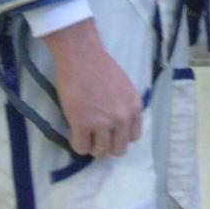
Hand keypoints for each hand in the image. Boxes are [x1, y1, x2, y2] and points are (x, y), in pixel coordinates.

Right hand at [42, 18, 142, 157]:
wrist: (82, 56)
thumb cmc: (101, 67)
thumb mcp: (125, 88)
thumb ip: (125, 107)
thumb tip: (119, 127)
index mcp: (135, 107)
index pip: (133, 137)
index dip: (119, 137)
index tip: (110, 132)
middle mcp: (122, 118)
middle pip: (118, 149)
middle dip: (107, 146)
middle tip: (96, 137)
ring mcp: (102, 123)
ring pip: (100, 152)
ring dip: (92, 147)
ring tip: (85, 135)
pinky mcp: (82, 124)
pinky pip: (80, 148)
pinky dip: (77, 144)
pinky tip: (75, 133)